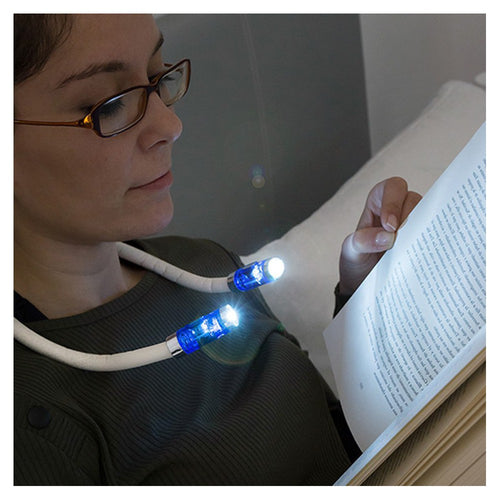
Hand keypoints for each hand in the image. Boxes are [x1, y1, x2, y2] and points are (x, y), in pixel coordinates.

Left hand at [339, 177, 421, 295]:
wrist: (364, 283)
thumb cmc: (357, 260)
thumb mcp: (351, 252)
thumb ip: (362, 242)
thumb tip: (387, 237)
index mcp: (378, 203)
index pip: (391, 188)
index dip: (393, 202)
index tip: (390, 226)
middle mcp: (399, 209)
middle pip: (414, 200)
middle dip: (410, 218)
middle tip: (402, 240)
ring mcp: (414, 224)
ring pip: (428, 216)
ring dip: (423, 231)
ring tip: (414, 250)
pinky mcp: (424, 240)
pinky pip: (434, 235)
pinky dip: (432, 244)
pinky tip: (426, 257)